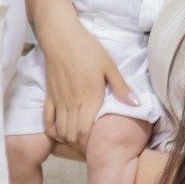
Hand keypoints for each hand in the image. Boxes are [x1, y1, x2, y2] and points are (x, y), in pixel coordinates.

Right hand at [31, 0, 136, 148]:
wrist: (61, 37)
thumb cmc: (88, 49)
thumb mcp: (109, 65)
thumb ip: (121, 87)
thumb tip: (137, 104)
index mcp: (89, 97)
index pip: (86, 132)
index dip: (90, 145)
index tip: (99, 147)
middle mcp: (72, 103)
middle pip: (73, 135)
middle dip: (81, 146)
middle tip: (92, 147)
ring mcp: (58, 101)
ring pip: (60, 131)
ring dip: (69, 140)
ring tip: (79, 142)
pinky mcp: (49, 96)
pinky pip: (47, 121)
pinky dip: (53, 131)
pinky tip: (61, 134)